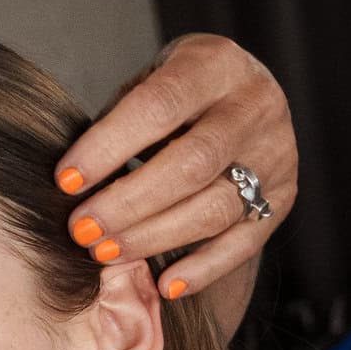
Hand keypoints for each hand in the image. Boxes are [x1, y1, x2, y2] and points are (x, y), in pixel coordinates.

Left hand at [54, 33, 295, 322]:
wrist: (243, 95)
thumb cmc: (177, 93)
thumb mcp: (150, 81)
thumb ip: (120, 121)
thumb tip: (74, 183)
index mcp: (215, 64)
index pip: (159, 106)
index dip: (109, 146)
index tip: (66, 181)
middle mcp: (255, 106)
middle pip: (192, 164)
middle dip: (129, 203)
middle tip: (81, 230)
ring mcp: (277, 154)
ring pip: (217, 207)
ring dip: (155, 237)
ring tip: (105, 253)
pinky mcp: (283, 197)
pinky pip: (244, 241)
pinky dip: (204, 268)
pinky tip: (165, 285)